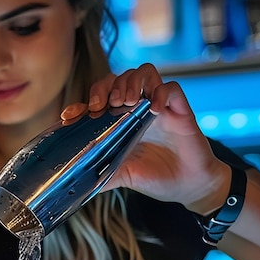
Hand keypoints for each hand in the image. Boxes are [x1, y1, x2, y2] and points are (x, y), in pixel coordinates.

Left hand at [62, 63, 230, 214]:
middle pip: (119, 77)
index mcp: (121, 122)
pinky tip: (154, 110)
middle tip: (105, 105)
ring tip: (126, 102)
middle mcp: (138, 109)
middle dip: (107, 86)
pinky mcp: (181, 110)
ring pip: (145, 72)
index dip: (84, 102)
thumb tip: (76, 184)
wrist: (188, 187)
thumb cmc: (156, 178)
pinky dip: (161, 93)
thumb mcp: (122, 176)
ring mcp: (159, 107)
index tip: (71, 115)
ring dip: (131, 82)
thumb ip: (101, 175)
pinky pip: (171, 88)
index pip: (100, 98)